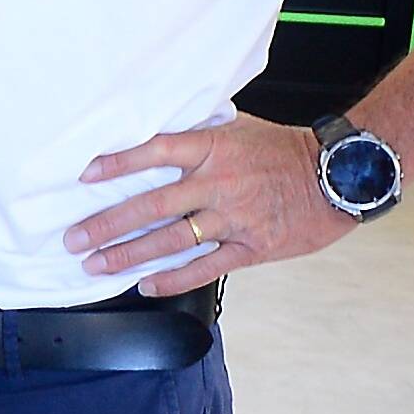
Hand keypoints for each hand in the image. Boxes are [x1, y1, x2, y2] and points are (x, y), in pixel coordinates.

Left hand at [62, 113, 349, 296]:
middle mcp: (219, 182)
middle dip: (108, 224)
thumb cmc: (284, 151)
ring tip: (96, 264)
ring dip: (128, 254)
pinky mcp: (250, 247)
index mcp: (214, 147)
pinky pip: (204, 267)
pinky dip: (172, 279)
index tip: (85, 175)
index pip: (156, 150)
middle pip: (152, 204)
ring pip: (171, 239)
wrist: (338, 176)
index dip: (118, 163)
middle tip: (74, 238)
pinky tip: (146, 285)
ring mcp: (234, 217)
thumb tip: (157, 127)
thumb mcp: (241, 128)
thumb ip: (200, 133)